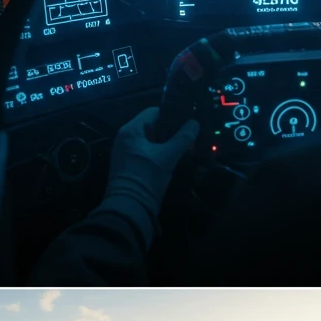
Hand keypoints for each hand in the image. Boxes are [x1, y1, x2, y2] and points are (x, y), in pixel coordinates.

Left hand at [105, 106, 198, 224]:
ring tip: (186, 148)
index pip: (153, 112)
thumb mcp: (167, 156)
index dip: (172, 114)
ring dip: (168, 144)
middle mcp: (125, 138)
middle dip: (171, 131)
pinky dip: (161, 154)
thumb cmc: (146, 177)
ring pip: (151, 141)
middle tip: (189, 136)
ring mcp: (126, 153)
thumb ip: (183, 139)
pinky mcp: (130, 166)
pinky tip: (175, 160)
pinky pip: (148, 153)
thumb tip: (195, 123)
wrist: (129, 208)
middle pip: (153, 127)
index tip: (187, 120)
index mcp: (130, 130)